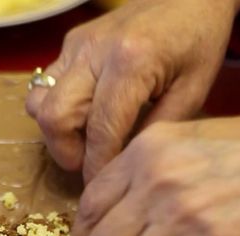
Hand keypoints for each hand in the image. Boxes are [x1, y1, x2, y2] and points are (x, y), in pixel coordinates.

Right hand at [25, 0, 239, 182]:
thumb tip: (120, 169)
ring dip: (58, 132)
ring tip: (86, 141)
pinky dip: (57, 108)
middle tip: (89, 166)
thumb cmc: (199, 43)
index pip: (100, 132)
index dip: (97, 168)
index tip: (101, 189)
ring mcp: (78, 44)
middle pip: (55, 118)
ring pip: (40, 102)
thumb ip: (155, 132)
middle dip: (68, 153)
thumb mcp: (193, 93)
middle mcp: (96, 51)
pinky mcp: (71, 42)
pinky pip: (45, 85)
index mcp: (132, 63)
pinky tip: (84, 116)